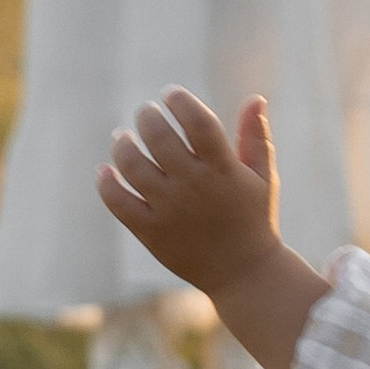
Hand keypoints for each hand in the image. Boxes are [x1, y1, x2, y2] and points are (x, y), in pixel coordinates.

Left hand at [96, 90, 330, 368]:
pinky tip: (106, 170)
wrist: (244, 274)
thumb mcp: (263, 177)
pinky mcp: (150, 231)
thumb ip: (255, 137)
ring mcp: (169, 209)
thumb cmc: (254, 219)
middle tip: (146, 113)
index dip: (180, 101)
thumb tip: (255, 98)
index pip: (197, 121)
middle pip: (158, 136)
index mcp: (223, 169)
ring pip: (131, 164)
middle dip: (147, 116)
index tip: (171, 94)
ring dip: (122, 143)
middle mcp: (194, 186)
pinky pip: (117, 201)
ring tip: (123, 137)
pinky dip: (106, 182)